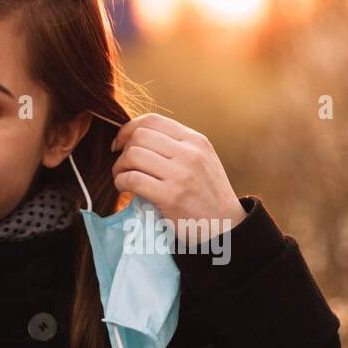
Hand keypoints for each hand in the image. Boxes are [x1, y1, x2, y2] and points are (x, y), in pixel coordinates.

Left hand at [109, 113, 247, 245]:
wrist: (227, 226)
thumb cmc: (208, 195)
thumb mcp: (203, 160)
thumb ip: (178, 146)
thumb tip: (137, 137)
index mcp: (196, 141)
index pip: (153, 120)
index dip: (128, 129)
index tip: (120, 143)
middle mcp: (190, 153)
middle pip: (140, 136)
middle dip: (123, 150)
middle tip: (122, 165)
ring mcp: (181, 175)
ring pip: (133, 155)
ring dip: (120, 167)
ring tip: (122, 177)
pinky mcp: (171, 197)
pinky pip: (133, 180)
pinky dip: (121, 182)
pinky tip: (125, 189)